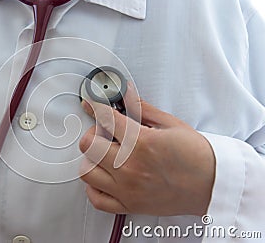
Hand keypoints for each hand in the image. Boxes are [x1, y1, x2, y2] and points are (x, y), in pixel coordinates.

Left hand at [79, 82, 214, 215]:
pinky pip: (96, 198)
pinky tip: (104, 176)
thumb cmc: (197, 156)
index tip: (91, 104)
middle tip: (104, 132)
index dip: (94, 106)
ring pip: (86, 171)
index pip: (106, 119)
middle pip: (88, 145)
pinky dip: (94, 186)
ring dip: (91, 158)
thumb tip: (126, 95)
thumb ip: (143, 109)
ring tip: (105, 154)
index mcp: (141, 143)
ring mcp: (127, 189)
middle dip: (93, 133)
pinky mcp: (129, 205)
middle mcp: (130, 167)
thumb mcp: (171, 124)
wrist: (214, 185)